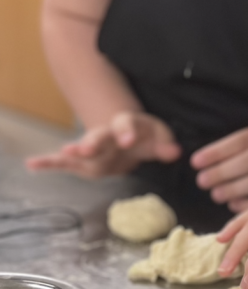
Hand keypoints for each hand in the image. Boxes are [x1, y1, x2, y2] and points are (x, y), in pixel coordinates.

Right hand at [26, 112, 180, 178]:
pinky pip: (62, 161)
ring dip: (72, 151)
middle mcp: (107, 134)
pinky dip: (48, 162)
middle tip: (85, 148)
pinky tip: (32, 164)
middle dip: (92, 142)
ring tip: (62, 154)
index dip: (127, 131)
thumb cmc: (145, 137)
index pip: (128, 124)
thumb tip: (175, 152)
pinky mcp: (81, 160)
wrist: (127, 137)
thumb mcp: (159, 138)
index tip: (127, 140)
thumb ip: (165, 145)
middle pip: (99, 136)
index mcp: (128, 125)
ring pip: (81, 148)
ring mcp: (92, 146)